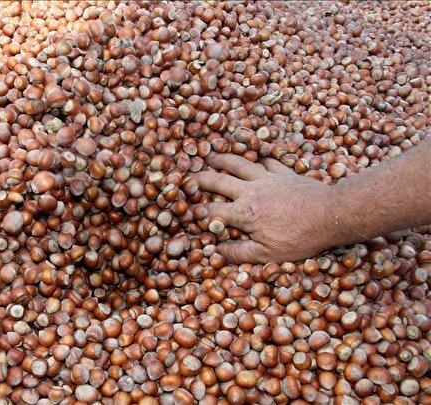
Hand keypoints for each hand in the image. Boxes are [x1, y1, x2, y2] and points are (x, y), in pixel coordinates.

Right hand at [194, 154, 337, 263]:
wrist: (333, 215)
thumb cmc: (301, 238)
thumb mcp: (268, 254)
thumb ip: (239, 253)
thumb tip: (215, 252)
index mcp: (244, 213)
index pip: (211, 211)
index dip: (195, 211)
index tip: (184, 210)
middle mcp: (251, 191)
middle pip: (219, 181)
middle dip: (200, 178)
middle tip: (187, 175)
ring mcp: (269, 179)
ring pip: (240, 164)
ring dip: (224, 159)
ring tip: (212, 155)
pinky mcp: (286, 173)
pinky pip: (269, 162)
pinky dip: (260, 160)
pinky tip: (256, 159)